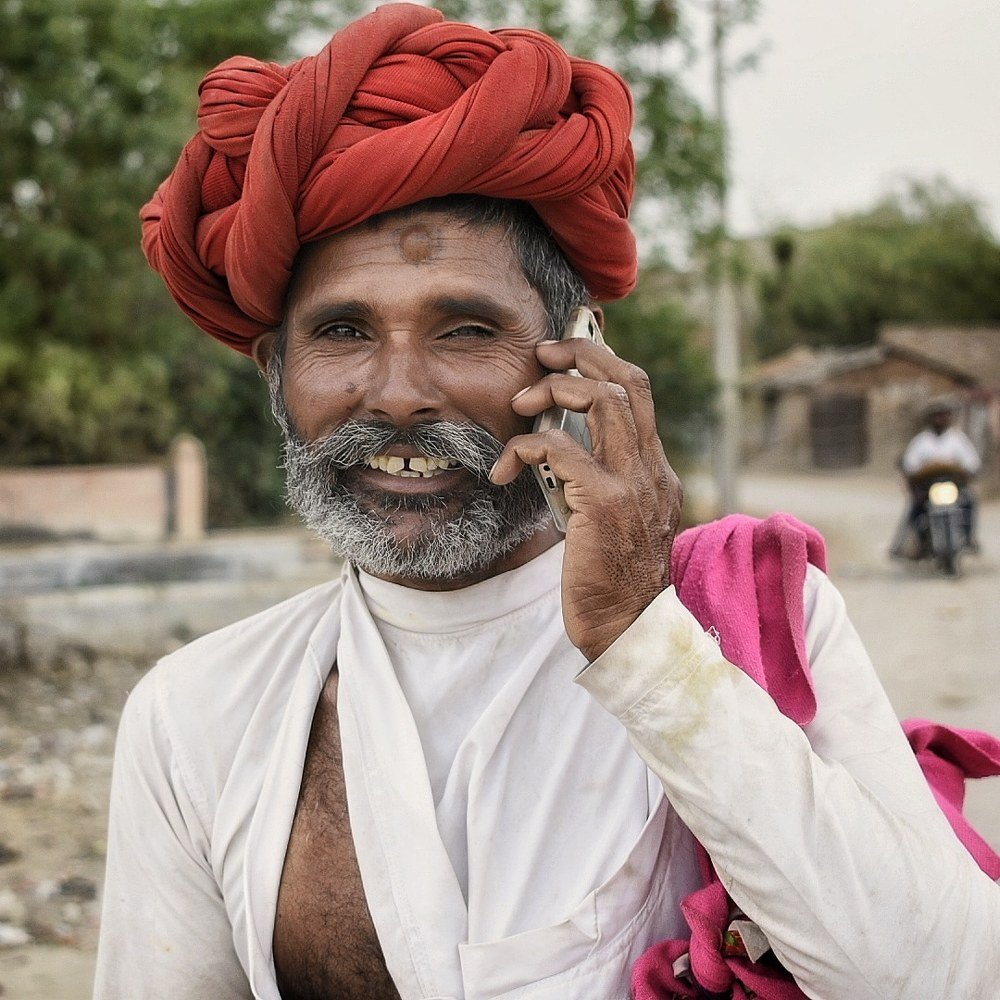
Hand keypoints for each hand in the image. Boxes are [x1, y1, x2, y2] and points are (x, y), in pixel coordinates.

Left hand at [490, 337, 682, 660]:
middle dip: (581, 353)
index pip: (638, 392)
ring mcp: (632, 483)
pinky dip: (523, 447)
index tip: (564, 357)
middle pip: (626, 381)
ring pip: (601, 401)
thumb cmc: (612, 578)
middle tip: (542, 354)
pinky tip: (503, 469)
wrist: (629, 627)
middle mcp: (651, 468)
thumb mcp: (616, 519)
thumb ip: (601, 480)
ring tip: (521, 403)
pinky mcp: (605, 503)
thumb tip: (559, 448)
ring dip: (553, 390)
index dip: (602, 360)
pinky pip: (559, 450)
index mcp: (654, 469)